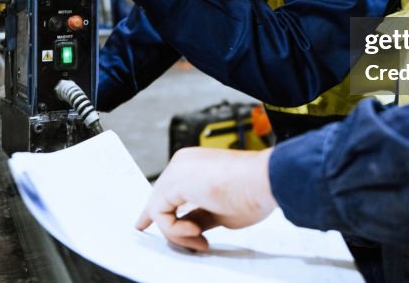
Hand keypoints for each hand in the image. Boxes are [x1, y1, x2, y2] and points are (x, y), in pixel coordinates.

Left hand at [136, 147, 276, 251]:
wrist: (266, 181)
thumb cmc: (254, 192)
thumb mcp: (221, 212)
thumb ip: (200, 217)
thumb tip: (190, 227)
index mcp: (195, 166)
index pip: (169, 192)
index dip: (158, 212)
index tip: (142, 225)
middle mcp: (183, 163)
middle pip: (162, 202)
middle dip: (174, 230)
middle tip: (197, 244)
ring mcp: (178, 169)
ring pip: (159, 210)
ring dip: (178, 233)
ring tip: (201, 240)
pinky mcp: (175, 180)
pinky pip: (160, 213)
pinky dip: (175, 230)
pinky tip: (196, 232)